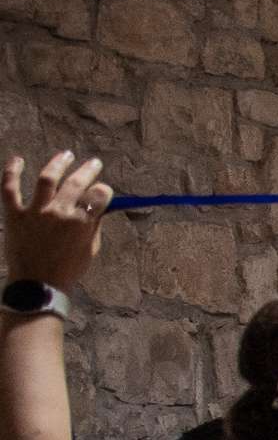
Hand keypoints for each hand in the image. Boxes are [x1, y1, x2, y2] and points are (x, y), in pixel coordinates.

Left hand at [4, 151, 110, 291]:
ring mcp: (35, 212)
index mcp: (82, 222)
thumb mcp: (91, 249)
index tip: (103, 190)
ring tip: (66, 155)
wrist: (37, 284)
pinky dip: (12, 171)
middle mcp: (60, 213)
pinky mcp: (14, 214)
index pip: (100, 195)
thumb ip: (94, 225)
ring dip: (58, 163)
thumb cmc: (68, 269)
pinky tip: (18, 159)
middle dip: (88, 170)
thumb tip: (97, 207)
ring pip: (47, 178)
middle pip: (77, 182)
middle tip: (93, 163)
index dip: (104, 190)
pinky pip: (10, 188)